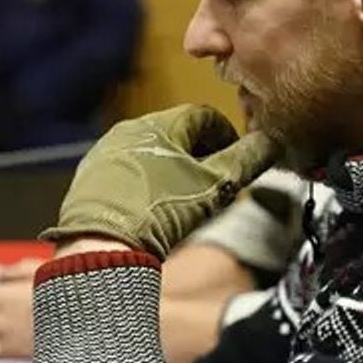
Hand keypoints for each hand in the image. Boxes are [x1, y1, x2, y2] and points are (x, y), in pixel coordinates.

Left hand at [40, 105, 277, 259]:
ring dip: (175, 170)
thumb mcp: (216, 186)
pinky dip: (149, 184)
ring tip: (186, 199)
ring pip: (153, 153)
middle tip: (216, 183)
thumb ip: (247, 160)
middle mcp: (128, 130)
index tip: (237, 161)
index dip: (228, 136)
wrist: (103, 247)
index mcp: (159, 123)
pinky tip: (156, 209)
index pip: (205, 115)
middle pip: (178, 134)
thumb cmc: (160, 212)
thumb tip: (271, 142)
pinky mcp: (91, 178)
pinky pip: (130, 172)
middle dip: (202, 155)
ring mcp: (106, 154)